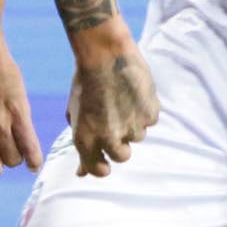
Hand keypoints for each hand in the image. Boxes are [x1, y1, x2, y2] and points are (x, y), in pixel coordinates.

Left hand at [62, 29, 157, 175]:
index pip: (98, 170)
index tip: (104, 159)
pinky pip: (150, 119)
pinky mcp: (150, 114)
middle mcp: (110, 138)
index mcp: (86, 140)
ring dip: (132, 123)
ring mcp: (133, 127)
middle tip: (115, 121)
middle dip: (119, 144)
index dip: (102, 166)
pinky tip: (133, 92)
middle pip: (122, 157)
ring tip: (122, 99)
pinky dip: (144, 109)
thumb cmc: (85, 82)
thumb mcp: (75, 115)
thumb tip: (81, 172)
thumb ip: (81, 143)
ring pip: (137, 136)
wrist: (104, 54)